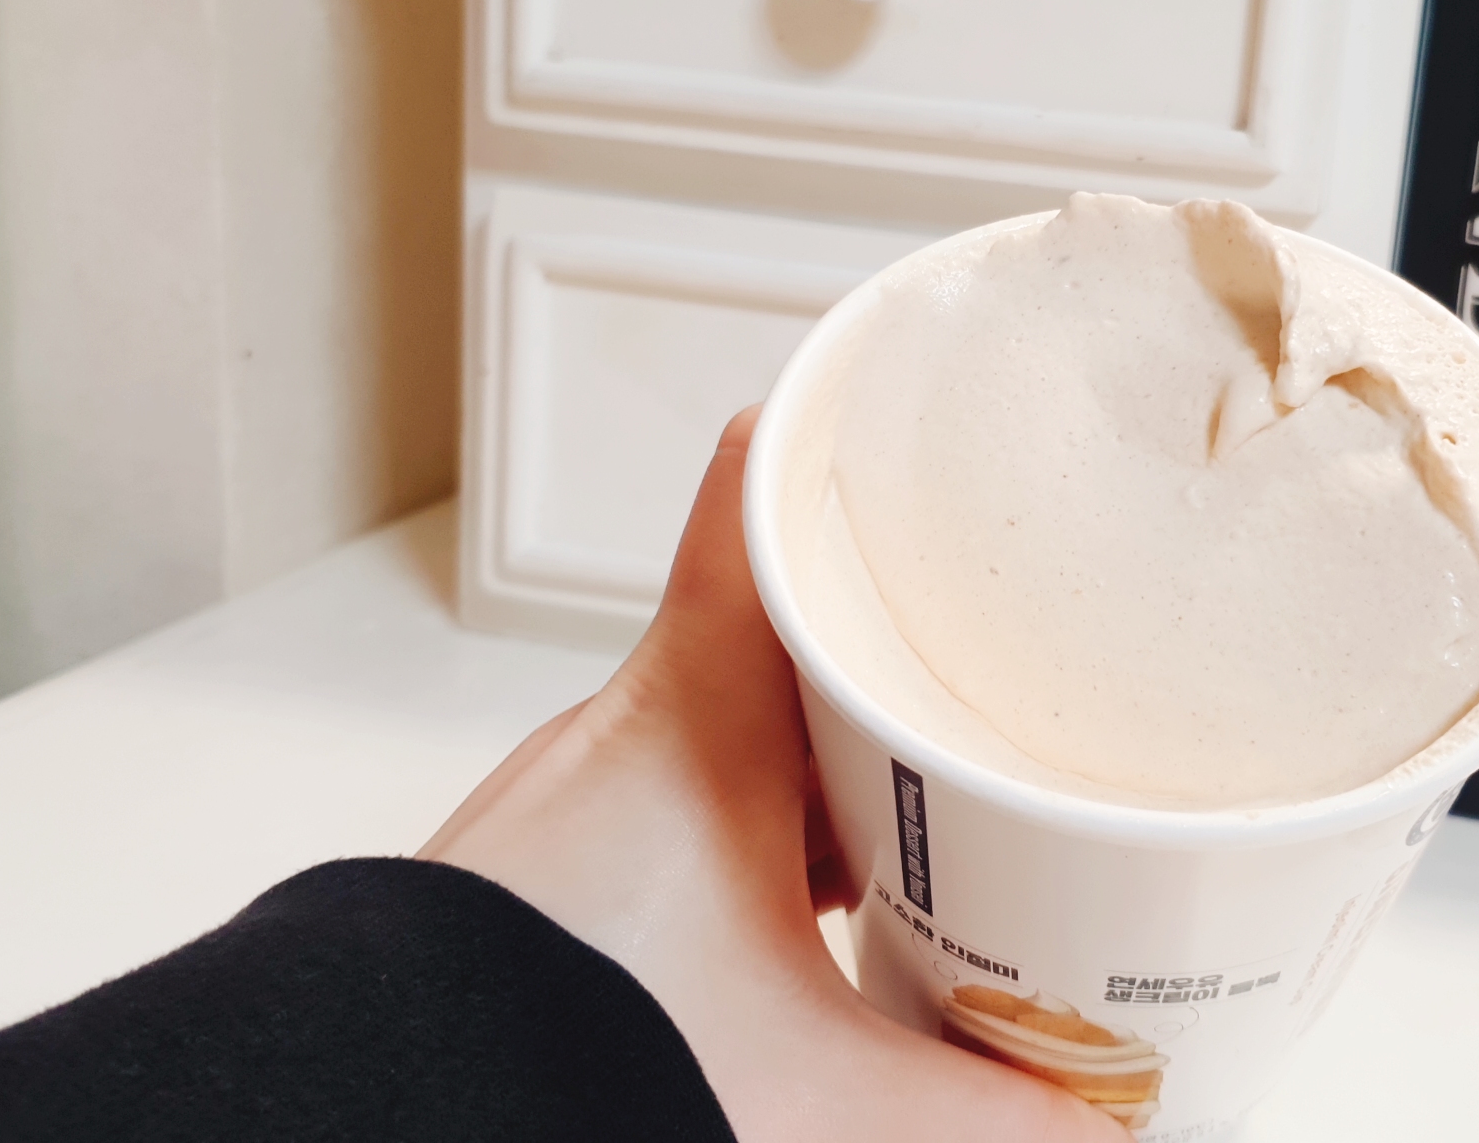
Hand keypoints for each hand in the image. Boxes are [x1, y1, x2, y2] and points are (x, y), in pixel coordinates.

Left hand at [422, 409, 1123, 1142]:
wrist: (371, 1125)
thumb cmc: (541, 1064)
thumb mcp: (818, 1098)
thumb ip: (984, 1114)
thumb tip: (1107, 1138)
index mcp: (693, 722)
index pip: (760, 494)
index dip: (857, 431)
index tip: (948, 409)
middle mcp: (626, 737)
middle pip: (790, 621)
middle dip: (912, 640)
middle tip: (1019, 660)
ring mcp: (590, 805)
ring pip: (746, 722)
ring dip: (848, 750)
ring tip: (960, 797)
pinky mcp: (566, 878)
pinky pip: (702, 806)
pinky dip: (784, 831)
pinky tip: (843, 910)